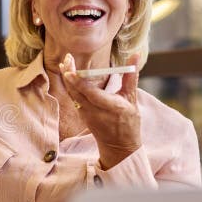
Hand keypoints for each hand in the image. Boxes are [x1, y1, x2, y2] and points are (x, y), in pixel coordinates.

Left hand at [59, 53, 141, 169]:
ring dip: (68, 79)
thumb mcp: (132, 99)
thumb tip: (135, 55)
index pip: (90, 93)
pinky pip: (74, 98)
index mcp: (111, 107)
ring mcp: (86, 114)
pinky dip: (70, 86)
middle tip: (67, 58)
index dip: (78, 82)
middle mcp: (95, 111)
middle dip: (70, 75)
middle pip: (77, 92)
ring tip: (65, 63)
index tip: (70, 70)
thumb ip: (131, 77)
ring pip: (73, 95)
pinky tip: (69, 75)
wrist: (119, 145)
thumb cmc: (129, 121)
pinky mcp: (82, 115)